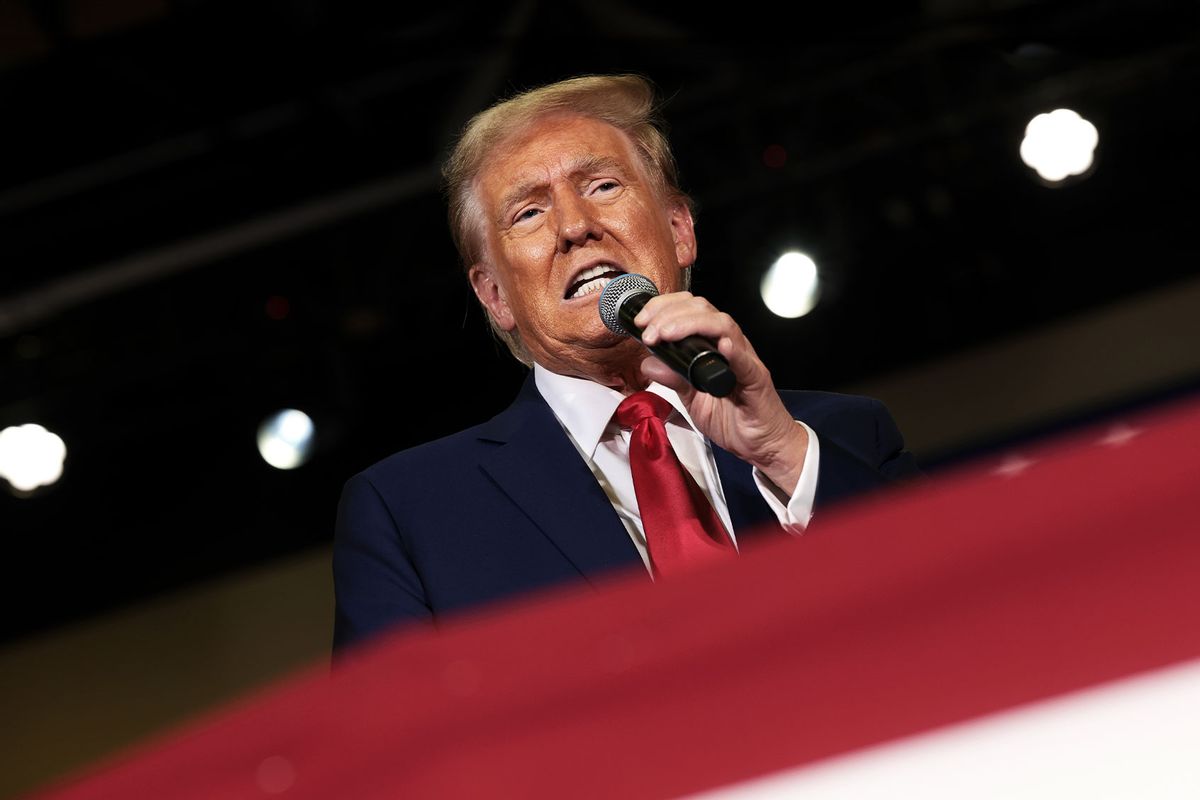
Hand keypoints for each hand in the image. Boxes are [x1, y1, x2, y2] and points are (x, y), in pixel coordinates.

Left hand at [635, 292, 808, 494]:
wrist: (762, 445)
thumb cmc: (733, 418)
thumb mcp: (692, 398)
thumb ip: (673, 378)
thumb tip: (649, 362)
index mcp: (712, 346)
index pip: (690, 310)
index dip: (664, 307)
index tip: (641, 320)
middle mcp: (729, 346)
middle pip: (703, 309)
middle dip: (670, 313)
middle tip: (648, 331)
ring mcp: (744, 360)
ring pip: (723, 325)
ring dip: (690, 325)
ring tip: (667, 334)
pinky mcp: (757, 380)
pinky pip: (746, 361)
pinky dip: (733, 352)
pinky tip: (720, 347)